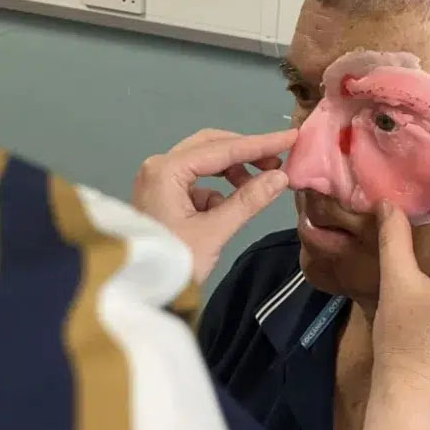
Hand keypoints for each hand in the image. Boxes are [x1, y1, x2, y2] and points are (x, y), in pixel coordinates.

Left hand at [132, 128, 297, 284]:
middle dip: (246, 153)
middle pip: (210, 146)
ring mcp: (158, 180)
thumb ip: (248, 200)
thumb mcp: (214, 232)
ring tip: (260, 185)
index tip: (290, 137)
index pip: (221, 149)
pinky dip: (218, 189)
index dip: (260, 144)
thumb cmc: (174, 263)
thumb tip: (280, 177)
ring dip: (233, 170)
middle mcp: (159, 166)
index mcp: (166, 170)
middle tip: (279, 161)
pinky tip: (230, 207)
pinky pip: (197, 181)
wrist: (138, 292)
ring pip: (204, 162)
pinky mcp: (162, 195)